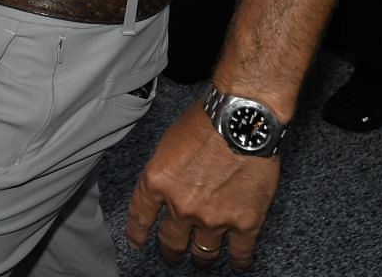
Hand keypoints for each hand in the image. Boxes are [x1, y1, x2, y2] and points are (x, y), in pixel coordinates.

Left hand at [126, 104, 279, 270]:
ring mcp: (213, 218)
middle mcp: (181, 206)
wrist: (241, 119)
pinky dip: (238, 262)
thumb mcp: (168, 143)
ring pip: (203, 253)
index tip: (137, 243)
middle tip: (172, 256)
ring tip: (201, 262)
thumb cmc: (205, 120)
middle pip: (171, 242)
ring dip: (201, 260)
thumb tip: (166, 187)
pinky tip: (236, 265)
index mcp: (157, 182)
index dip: (136, 234)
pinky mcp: (245, 222)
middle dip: (170, 252)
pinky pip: (240, 252)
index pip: (139, 217)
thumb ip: (165, 172)